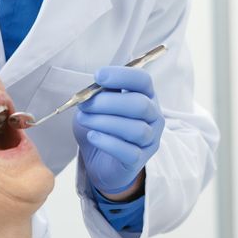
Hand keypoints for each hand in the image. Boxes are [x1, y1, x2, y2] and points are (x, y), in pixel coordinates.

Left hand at [74, 65, 164, 195]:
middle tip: (85, 105)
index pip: (142, 80)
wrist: (100, 161)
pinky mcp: (139, 160)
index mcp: (145, 95)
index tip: (98, 76)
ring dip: (104, 122)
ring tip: (84, 120)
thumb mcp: (98, 105)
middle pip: (140, 104)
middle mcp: (153, 116)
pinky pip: (128, 151)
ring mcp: (149, 139)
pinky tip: (92, 136)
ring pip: (136, 129)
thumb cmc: (102, 127)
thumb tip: (94, 87)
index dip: (122, 76)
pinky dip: (107, 142)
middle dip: (108, 102)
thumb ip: (100, 94)